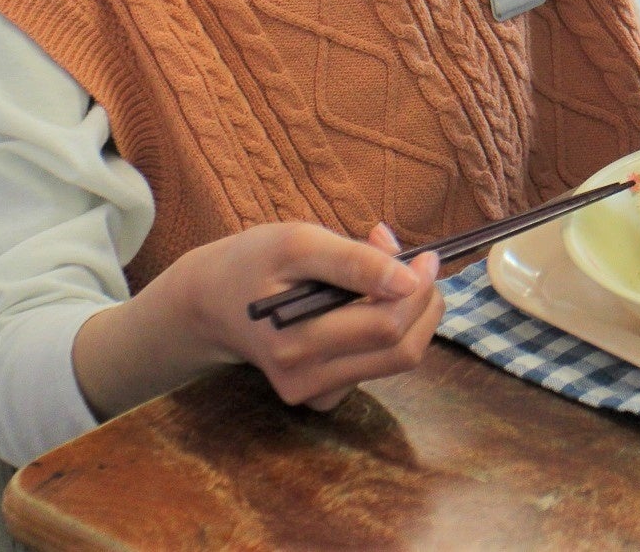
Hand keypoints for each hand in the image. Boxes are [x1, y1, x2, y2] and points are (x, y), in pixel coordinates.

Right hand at [181, 221, 442, 410]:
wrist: (213, 301)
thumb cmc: (256, 262)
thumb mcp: (299, 241)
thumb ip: (354, 260)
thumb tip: (410, 278)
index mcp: (294, 339)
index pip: (385, 326)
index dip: (418, 289)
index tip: (426, 257)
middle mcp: (302, 377)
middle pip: (399, 351)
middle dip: (424, 305)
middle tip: (422, 267)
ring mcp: (311, 393)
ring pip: (394, 363)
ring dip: (412, 319)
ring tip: (396, 280)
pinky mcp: (319, 398)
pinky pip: (375, 370)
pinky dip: (387, 337)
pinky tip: (366, 310)